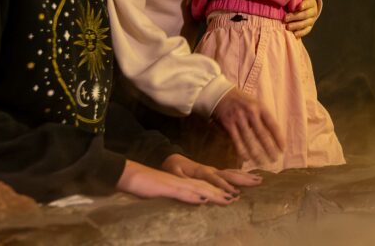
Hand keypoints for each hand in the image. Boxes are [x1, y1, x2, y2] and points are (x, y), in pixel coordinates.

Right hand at [116, 160, 233, 205]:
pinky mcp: (166, 188)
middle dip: (226, 189)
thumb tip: (195, 201)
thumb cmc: (147, 184)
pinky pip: (181, 192)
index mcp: (185, 181)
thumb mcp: (167, 191)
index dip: (223, 189)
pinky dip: (193, 196)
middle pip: (209, 185)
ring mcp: (176, 183)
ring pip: (199, 188)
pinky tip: (203, 201)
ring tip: (230, 199)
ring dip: (215, 194)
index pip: (208, 185)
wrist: (130, 174)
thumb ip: (180, 194)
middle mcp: (184, 180)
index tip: (237, 193)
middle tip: (244, 194)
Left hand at [161, 154, 262, 195]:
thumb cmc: (172, 168)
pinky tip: (251, 177)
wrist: (174, 160)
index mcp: (201, 171)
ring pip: (233, 173)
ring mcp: (214, 170)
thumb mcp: (173, 172)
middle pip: (229, 174)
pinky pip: (231, 173)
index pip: (215, 179)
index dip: (224, 186)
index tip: (235, 194)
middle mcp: (211, 169)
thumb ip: (181, 179)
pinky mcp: (216, 172)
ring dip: (246, 177)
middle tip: (257, 182)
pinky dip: (242, 175)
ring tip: (260, 180)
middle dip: (243, 179)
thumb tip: (191, 185)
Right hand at [211, 88, 284, 166]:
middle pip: (262, 134)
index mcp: (260, 107)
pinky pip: (236, 140)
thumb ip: (262, 117)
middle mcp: (251, 112)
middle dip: (269, 148)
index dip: (278, 138)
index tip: (283, 149)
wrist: (221, 94)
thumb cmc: (241, 101)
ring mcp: (239, 118)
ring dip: (256, 152)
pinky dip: (241, 150)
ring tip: (262, 162)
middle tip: (274, 159)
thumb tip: (272, 134)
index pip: (272, 125)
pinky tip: (246, 158)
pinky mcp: (229, 124)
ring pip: (249, 139)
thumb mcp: (255, 104)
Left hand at [284, 0, 321, 38]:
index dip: (303, 5)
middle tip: (285, 18)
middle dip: (295, 17)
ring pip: (305, 23)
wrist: (307, 3)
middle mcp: (313, 10)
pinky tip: (294, 34)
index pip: (308, 3)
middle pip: (305, 14)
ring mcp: (312, 19)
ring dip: (296, 26)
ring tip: (287, 27)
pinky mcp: (309, 26)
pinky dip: (301, 33)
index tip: (298, 7)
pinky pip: (306, 30)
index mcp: (311, 0)